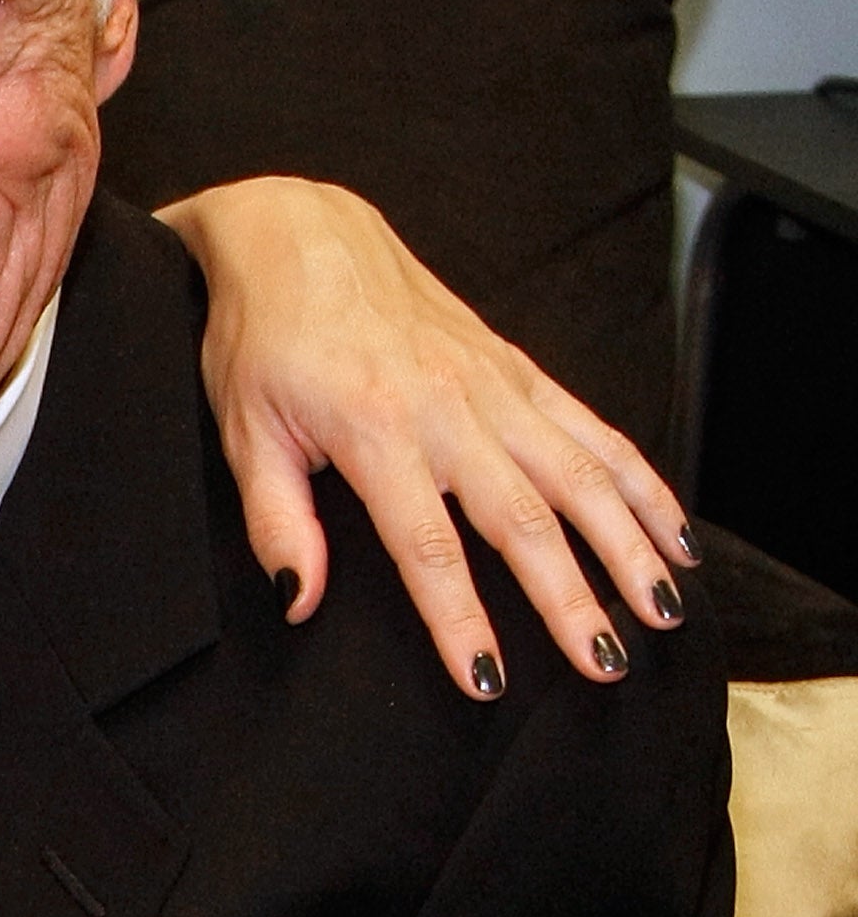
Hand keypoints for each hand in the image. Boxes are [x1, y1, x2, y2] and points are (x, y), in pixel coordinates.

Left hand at [157, 177, 694, 699]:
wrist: (295, 236)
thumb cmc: (260, 340)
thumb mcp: (243, 432)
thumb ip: (275, 521)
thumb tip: (299, 598)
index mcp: (373, 430)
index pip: (427, 546)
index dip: (459, 618)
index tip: (486, 680)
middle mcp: (447, 406)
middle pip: (524, 518)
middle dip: (569, 597)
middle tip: (605, 665)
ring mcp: (491, 382)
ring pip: (579, 474)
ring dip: (628, 544)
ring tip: (662, 611)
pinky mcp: (516, 366)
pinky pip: (592, 428)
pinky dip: (639, 481)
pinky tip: (672, 531)